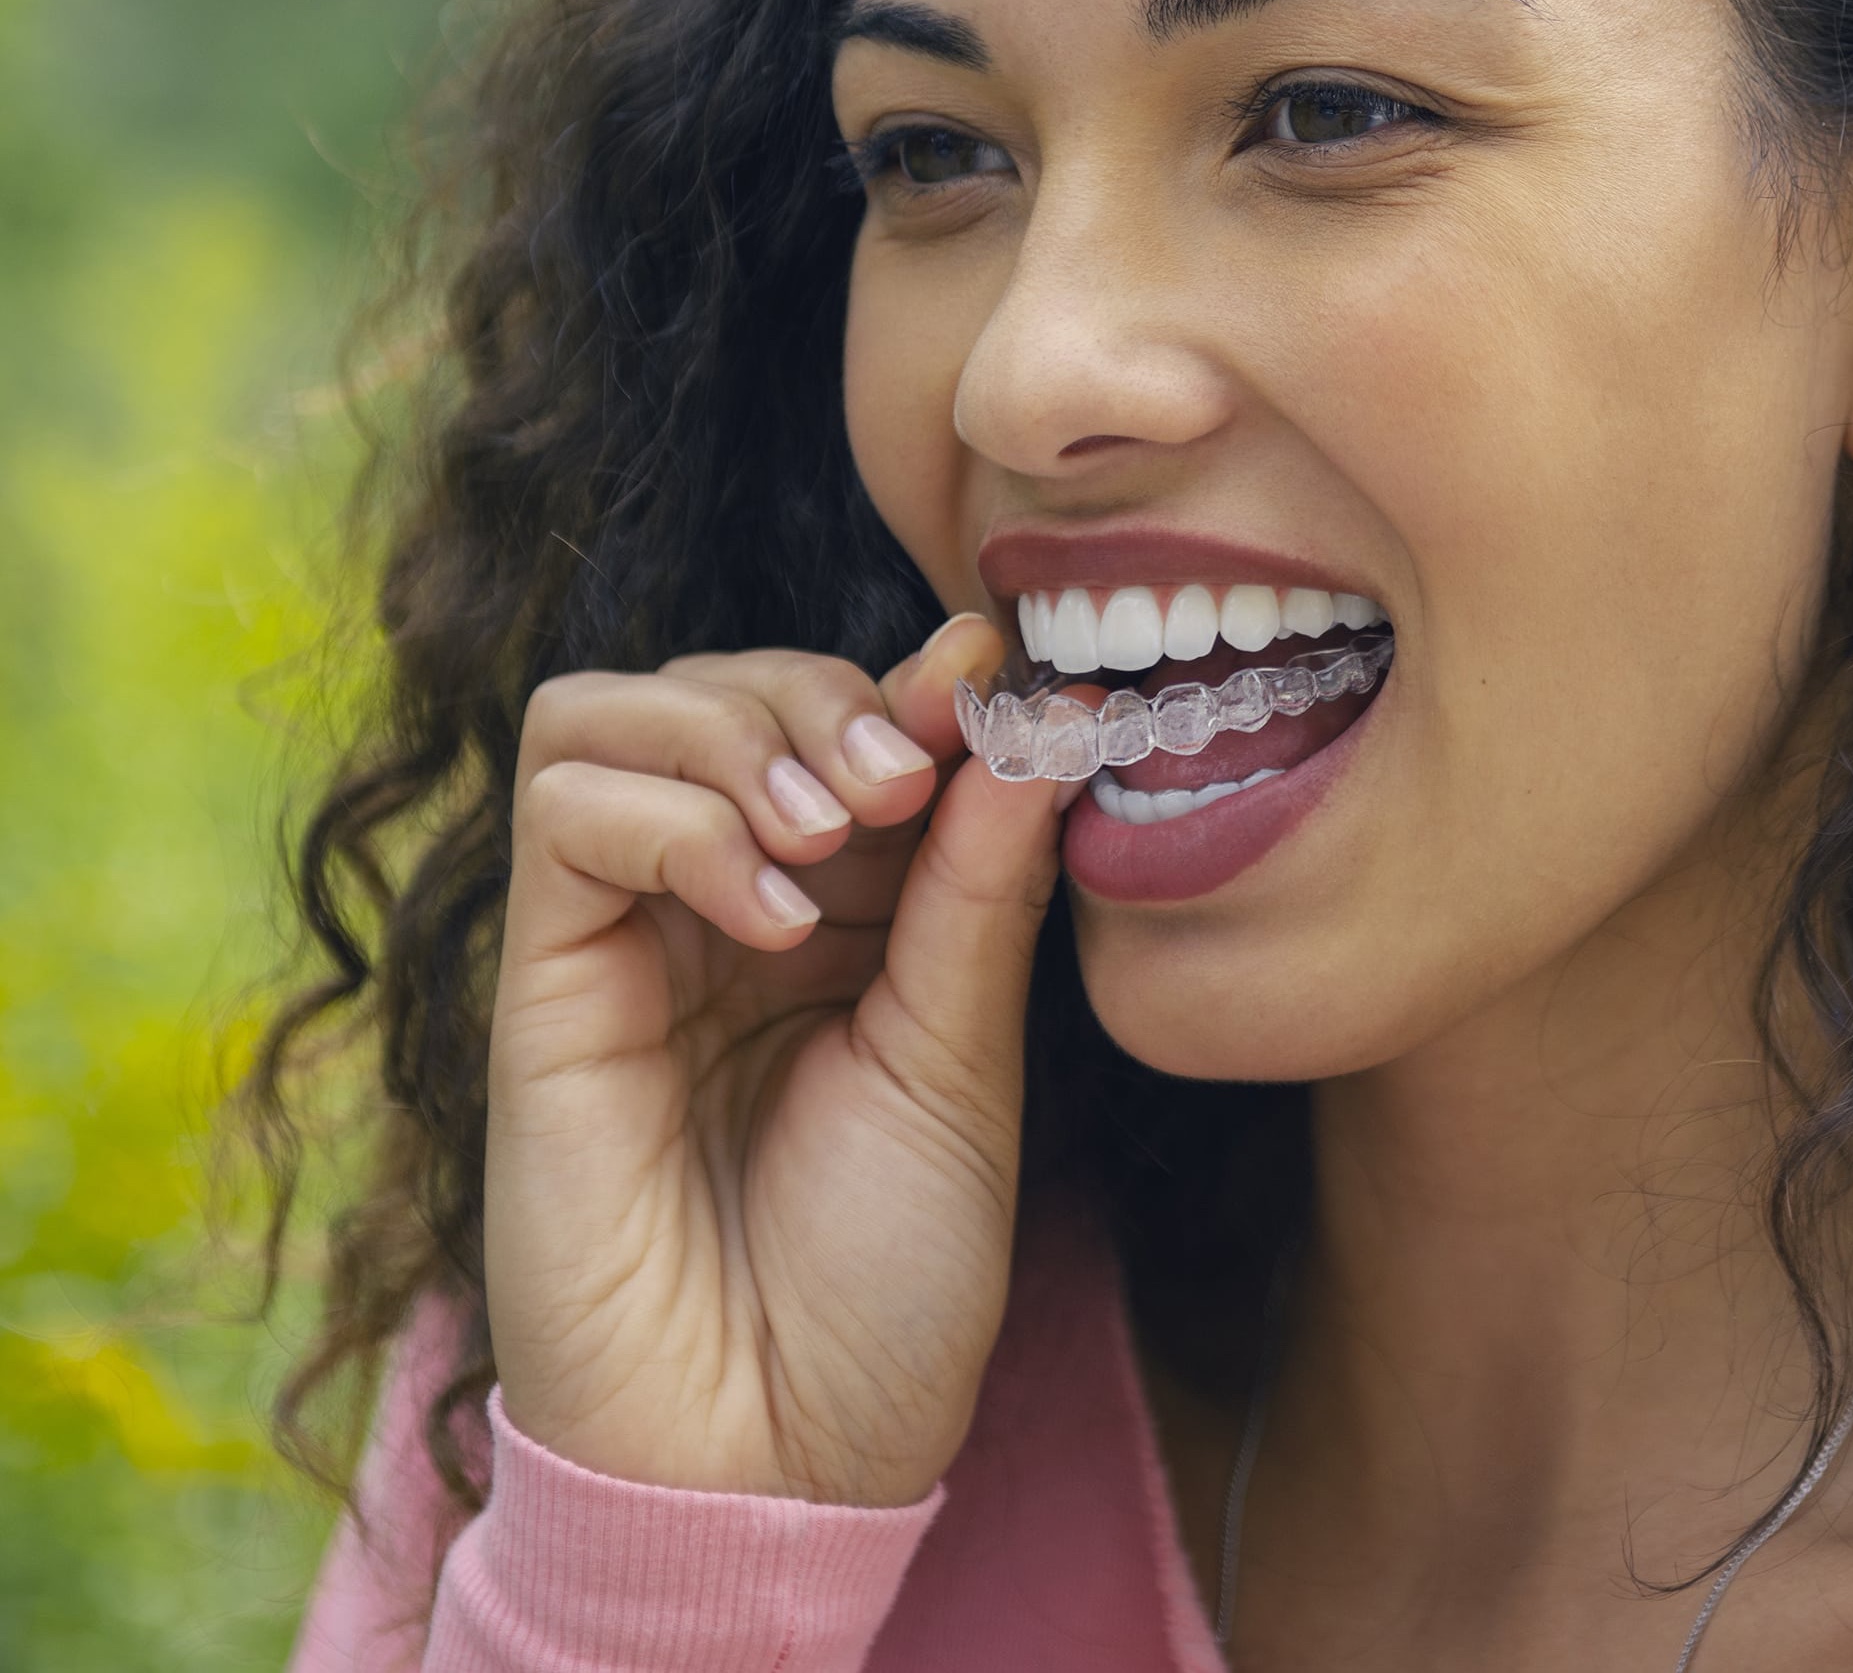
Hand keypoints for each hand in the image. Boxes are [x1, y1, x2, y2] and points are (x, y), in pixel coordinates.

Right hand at [483, 613, 1061, 1505]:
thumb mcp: (962, 1058)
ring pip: (614, 711)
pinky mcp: (541, 982)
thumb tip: (1039, 712)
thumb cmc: (883, 1279)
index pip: (851, 725)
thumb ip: (978, 881)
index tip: (994, 672)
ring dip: (736, 735)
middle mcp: (729, 909)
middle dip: (824, 697)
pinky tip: (759, 918)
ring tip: (829, 840)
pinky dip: (671, 821)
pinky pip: (566, 808)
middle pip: (728, 685)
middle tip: (900, 781)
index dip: (917, 683)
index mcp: (848, 919)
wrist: (775, 1452)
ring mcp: (627, 940)